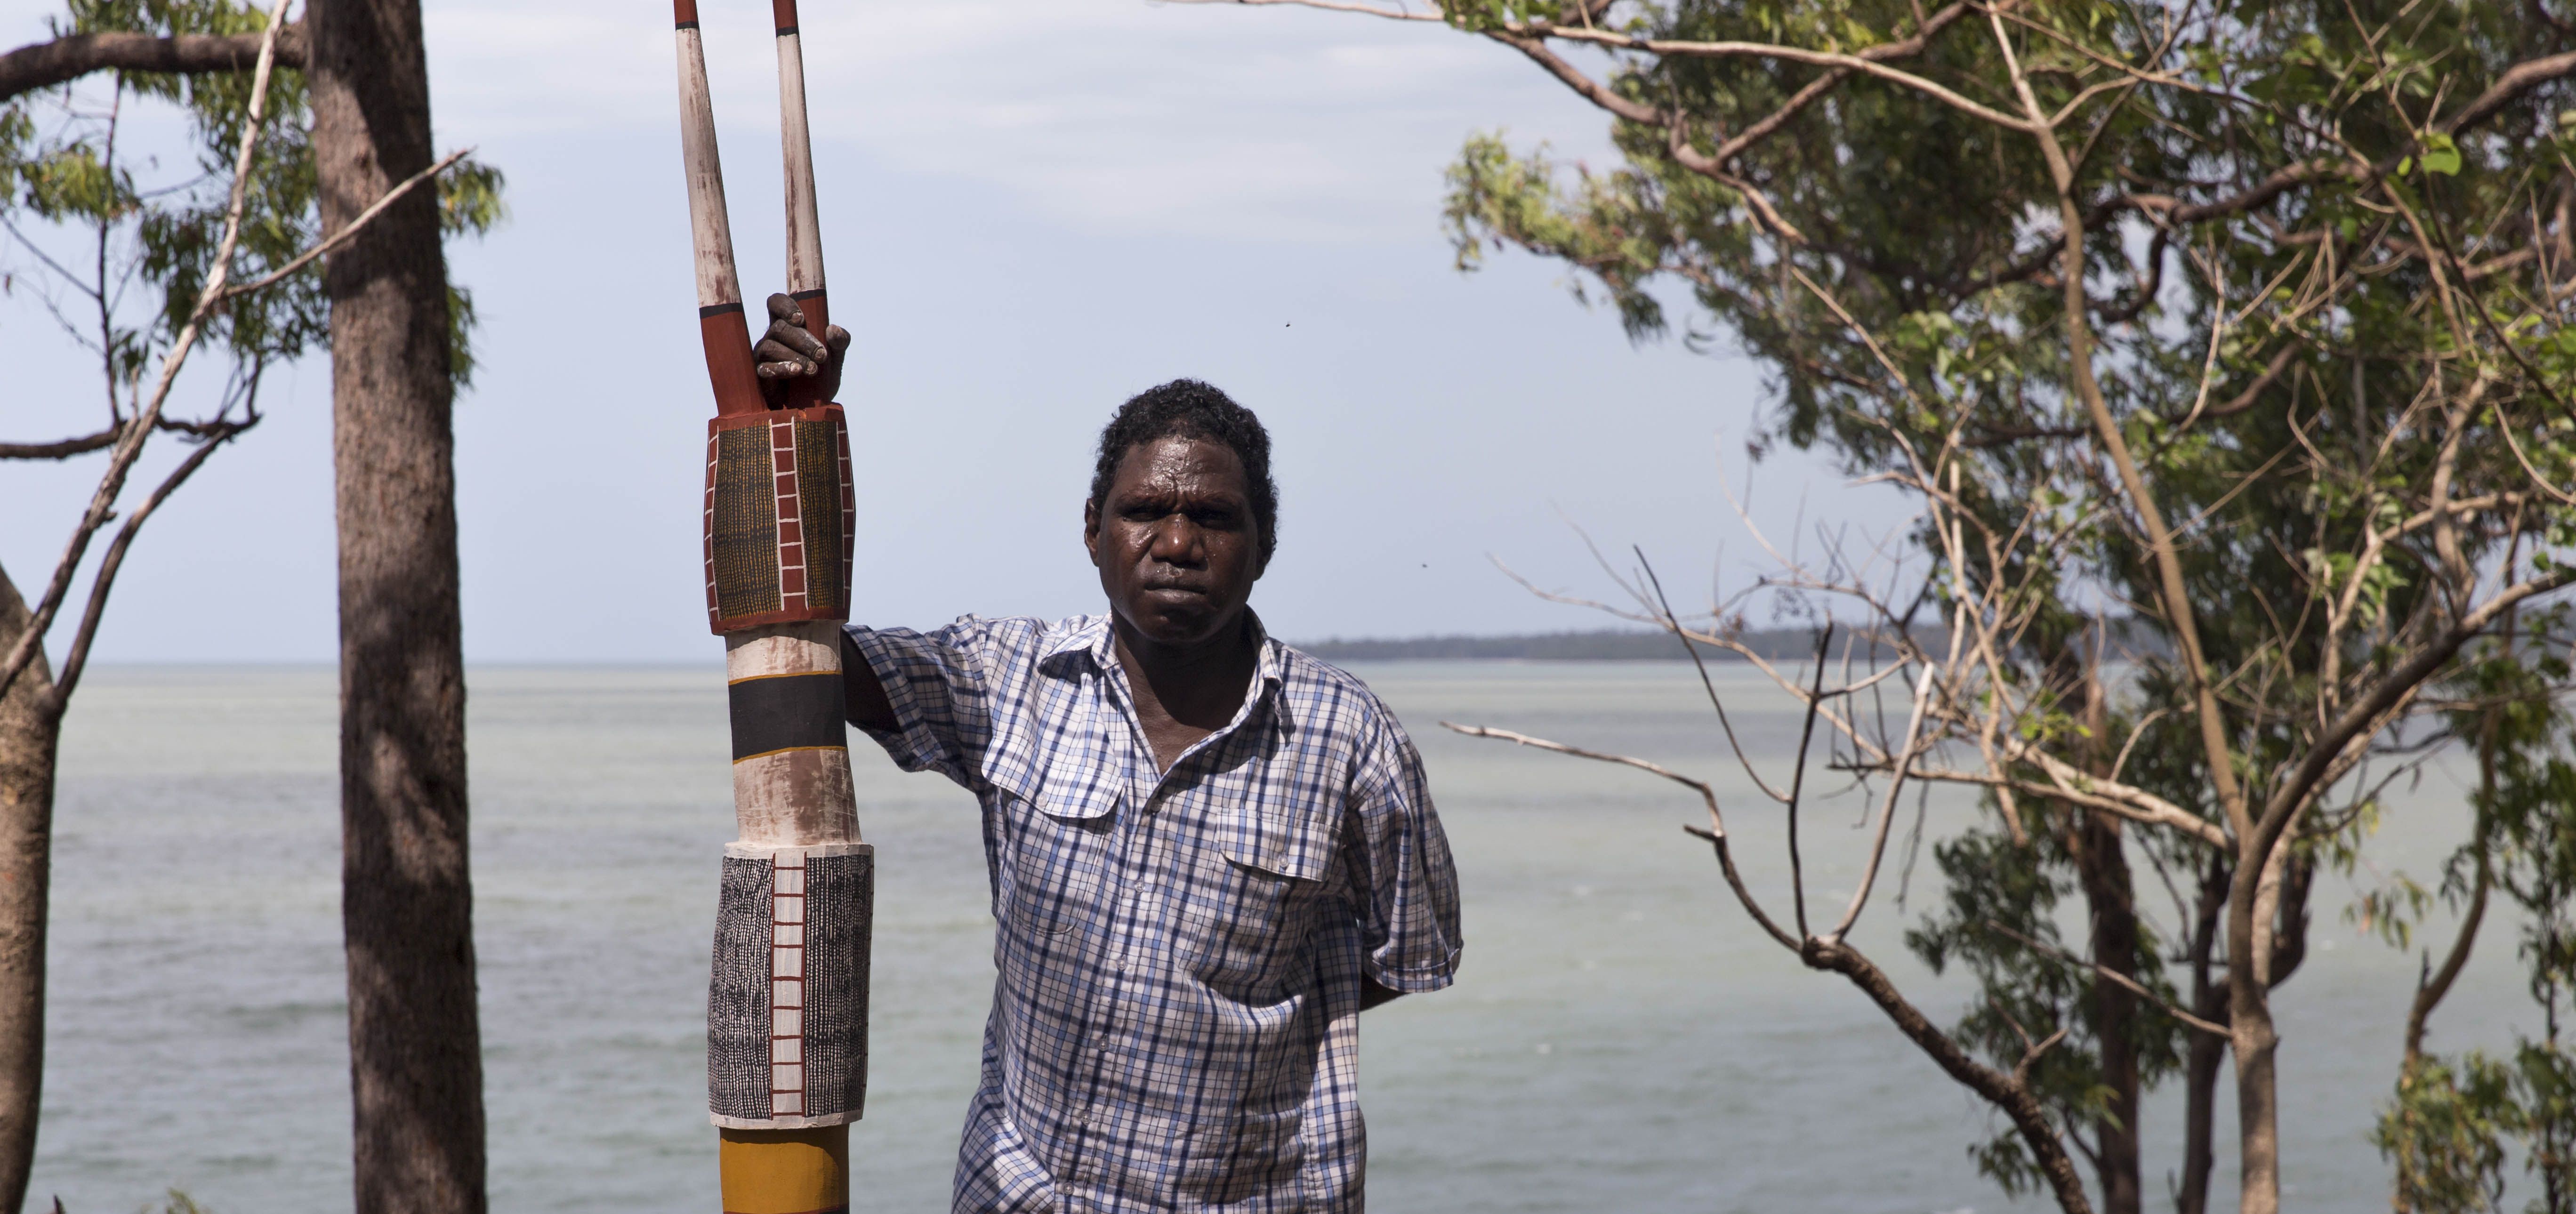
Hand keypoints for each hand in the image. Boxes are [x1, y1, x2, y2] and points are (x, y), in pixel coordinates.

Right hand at [752, 292, 850, 406]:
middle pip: (779, 328)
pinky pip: (764, 368)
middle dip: (803, 340)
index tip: (801, 319)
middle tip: (821, 355)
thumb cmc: (820, 380)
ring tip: (813, 369)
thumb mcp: (834, 362)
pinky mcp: (759, 377)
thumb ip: (839, 344)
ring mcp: (762, 357)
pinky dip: (782, 368)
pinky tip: (796, 371)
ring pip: (771, 346)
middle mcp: (771, 338)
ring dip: (795, 355)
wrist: (811, 412)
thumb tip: (834, 329)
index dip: (785, 305)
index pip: (776, 304)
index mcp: (787, 327)